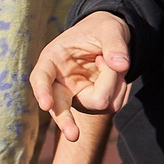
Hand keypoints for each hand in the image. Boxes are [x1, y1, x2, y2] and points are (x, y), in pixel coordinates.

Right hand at [30, 11, 131, 142]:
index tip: (45, 104)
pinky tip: (117, 75)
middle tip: (74, 135)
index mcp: (53, 60)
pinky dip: (121, 89)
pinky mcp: (93, 104)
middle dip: (66, 122)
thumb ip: (115, 44)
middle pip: (59, 107)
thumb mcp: (109, 28)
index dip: (42, 91)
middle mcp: (60, 83)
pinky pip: (112, 104)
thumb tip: (122, 66)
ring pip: (97, 102)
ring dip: (114, 82)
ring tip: (113, 61)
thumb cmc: (101, 29)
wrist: (109, 39)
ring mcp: (76, 97)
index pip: (41, 78)